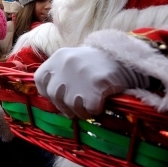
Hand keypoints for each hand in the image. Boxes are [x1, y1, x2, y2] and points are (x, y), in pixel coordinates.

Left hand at [34, 46, 149, 118]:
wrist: (126, 56)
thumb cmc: (98, 63)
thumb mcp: (74, 61)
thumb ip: (60, 74)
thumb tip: (52, 98)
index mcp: (58, 57)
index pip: (40, 80)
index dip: (47, 93)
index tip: (57, 99)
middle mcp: (66, 63)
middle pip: (54, 95)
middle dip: (64, 106)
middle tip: (75, 109)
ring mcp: (81, 73)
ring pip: (71, 104)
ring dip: (80, 110)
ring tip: (89, 106)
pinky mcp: (97, 84)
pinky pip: (89, 107)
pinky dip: (95, 110)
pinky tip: (101, 103)